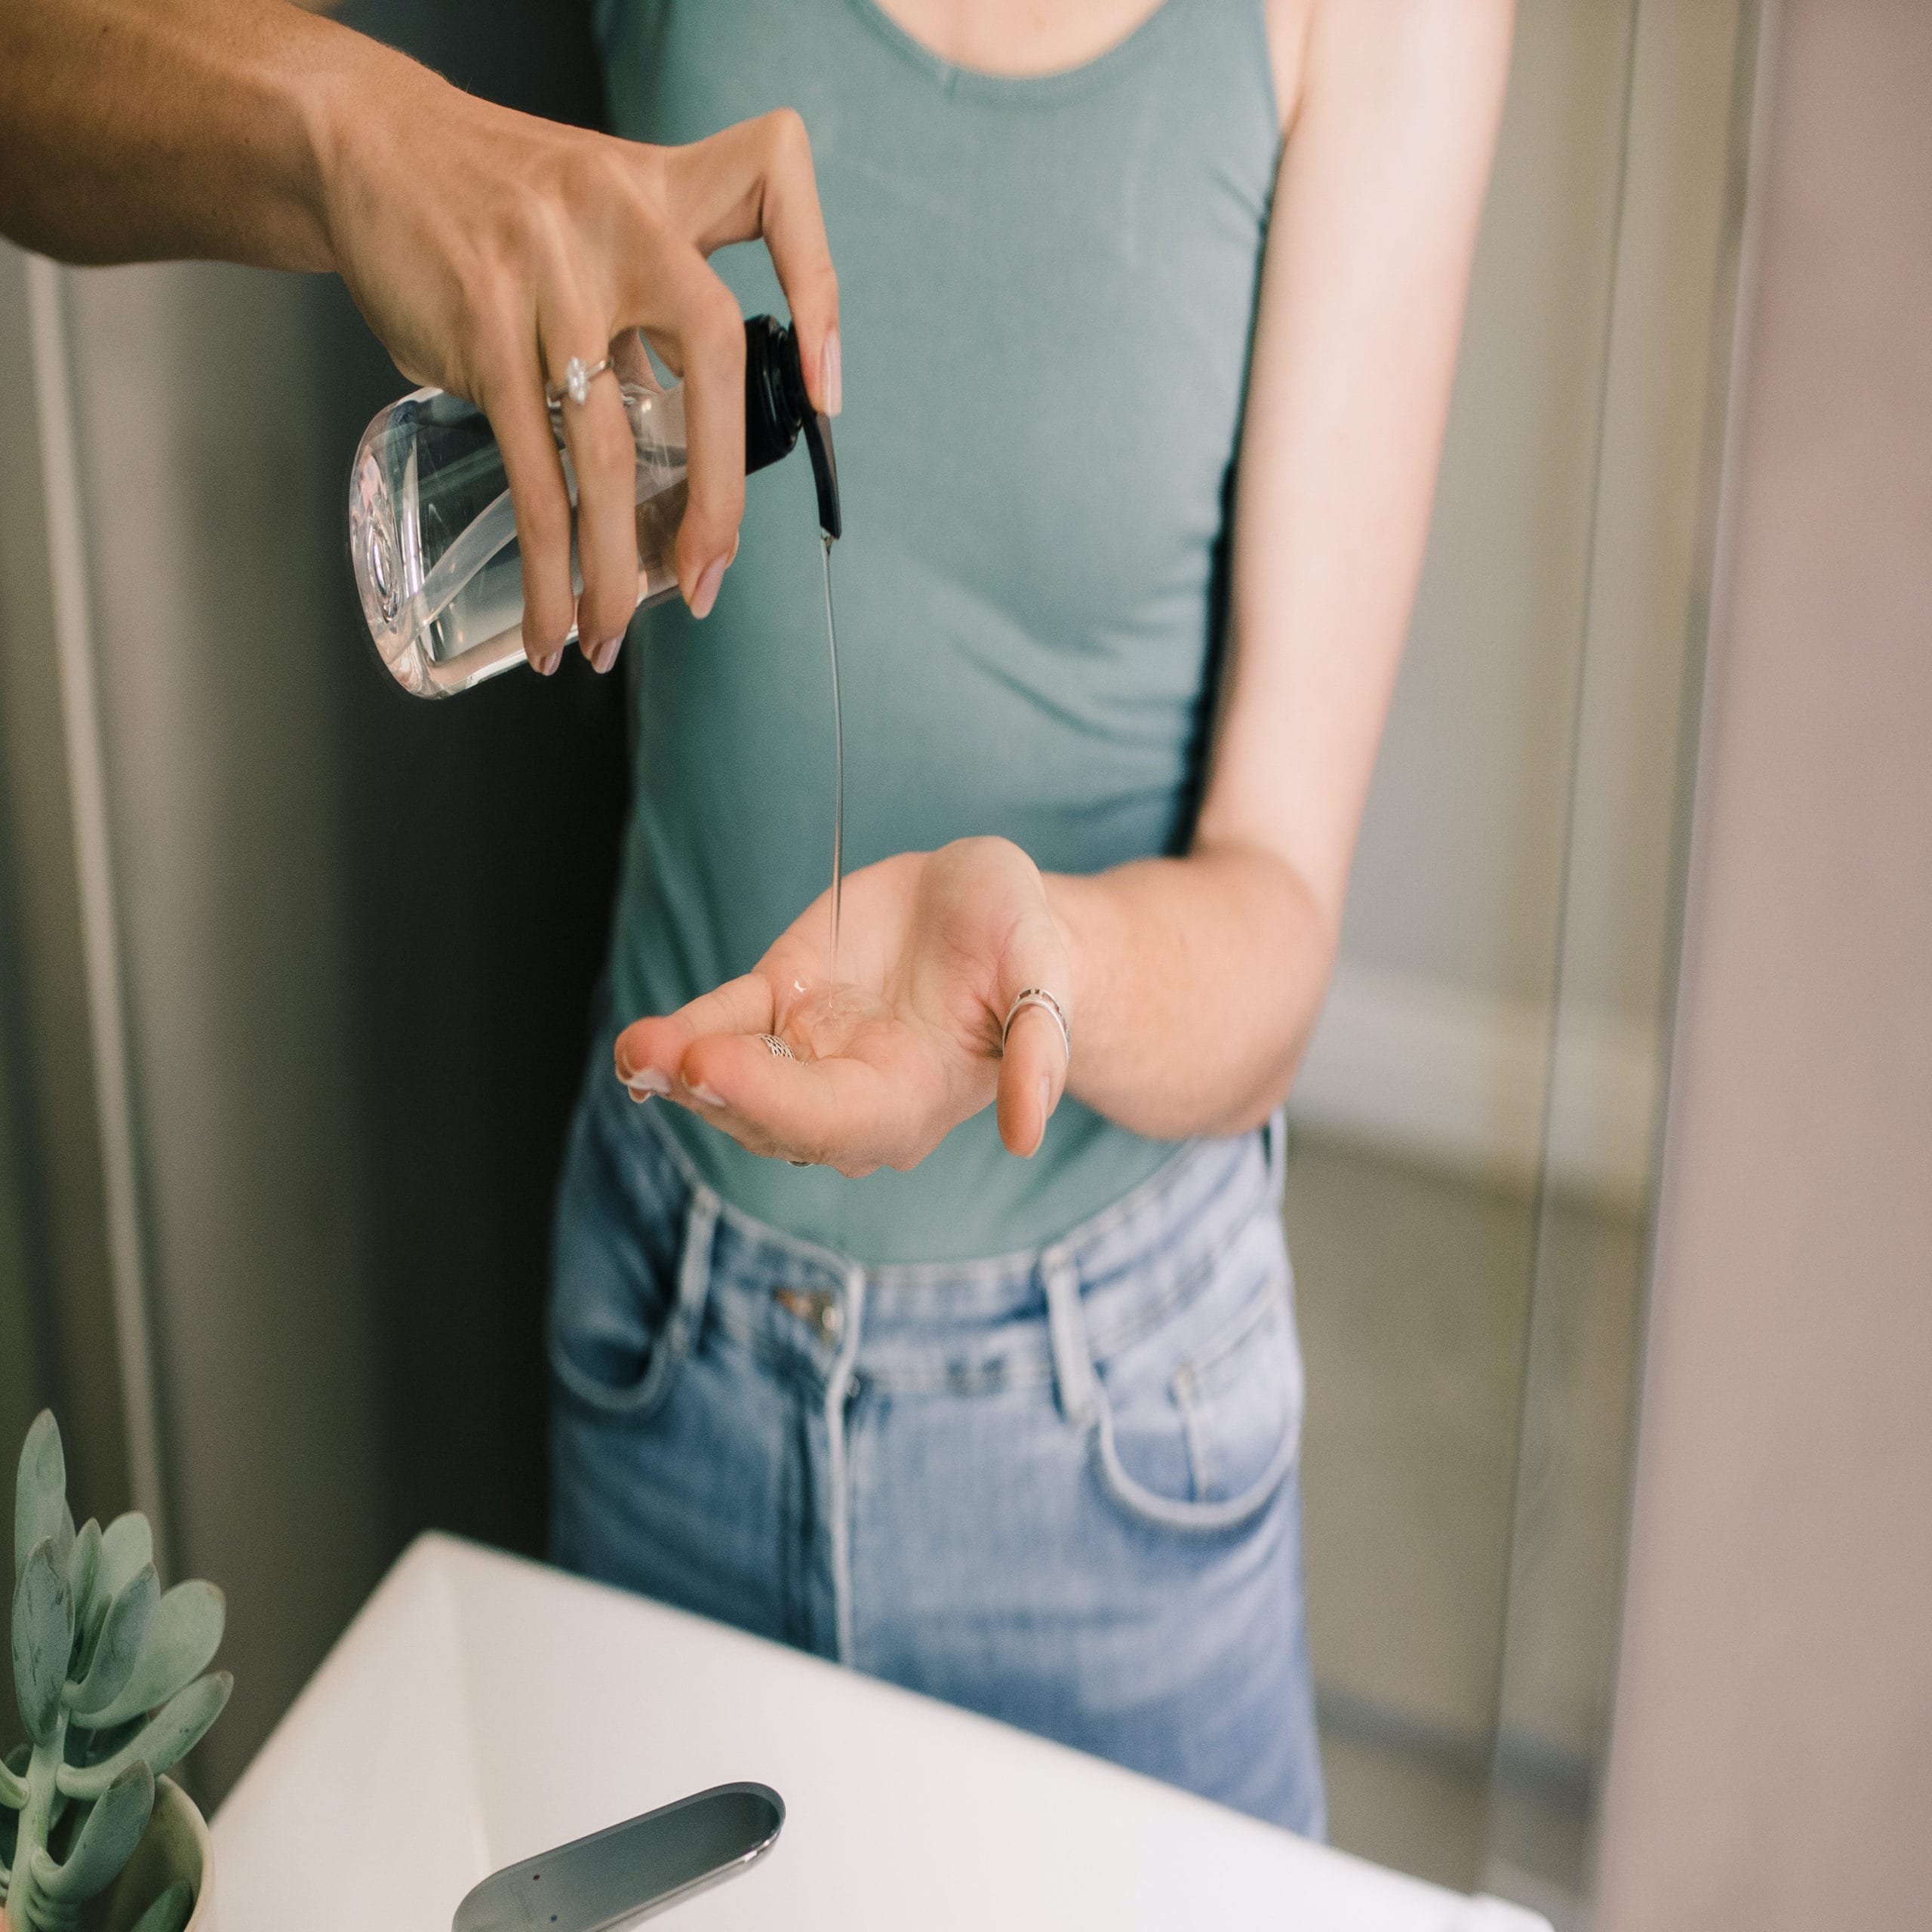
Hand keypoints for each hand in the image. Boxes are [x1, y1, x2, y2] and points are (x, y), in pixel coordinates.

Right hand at [316, 64, 838, 672]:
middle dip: (719, 493)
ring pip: (608, 448)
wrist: (363, 141)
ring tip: (609, 637)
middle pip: (713, 354)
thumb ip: (650, 311)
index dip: (818, 284)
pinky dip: (546, 563)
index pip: (773, 180)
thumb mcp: (595, 213)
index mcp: (662, 188)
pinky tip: (548, 616)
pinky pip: (532, 473)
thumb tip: (681, 455)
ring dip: (615, 567)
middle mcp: (620, 219)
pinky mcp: (483, 329)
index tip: (823, 391)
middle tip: (707, 577)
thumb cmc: (494, 198)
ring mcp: (548, 273)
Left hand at [614, 839, 1074, 1176]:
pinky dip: (682, 1032)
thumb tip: (1027, 1134)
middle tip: (661, 1060)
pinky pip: (724, 1020)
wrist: (992, 908)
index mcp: (912, 1099)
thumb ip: (1037, 1052)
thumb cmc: (1027, 944)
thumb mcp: (1045, 980)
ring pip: (733, 1078)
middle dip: (716, 1090)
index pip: (837, 1119)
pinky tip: (642, 1042)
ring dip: (679, 1070)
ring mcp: (807, 1050)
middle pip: (772, 1112)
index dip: (774, 1099)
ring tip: (639, 1050)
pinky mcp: (780, 1000)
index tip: (716, 1066)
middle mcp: (850, 1091)